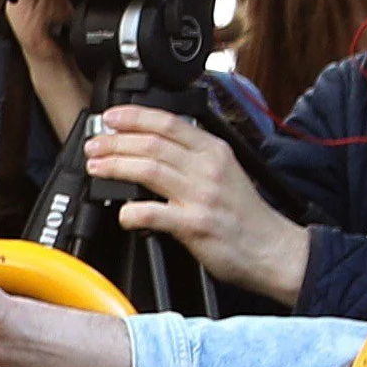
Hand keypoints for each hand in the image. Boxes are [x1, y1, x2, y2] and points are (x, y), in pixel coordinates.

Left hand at [83, 107, 311, 305]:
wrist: (272, 249)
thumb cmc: (244, 215)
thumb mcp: (225, 172)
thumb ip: (193, 157)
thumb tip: (153, 146)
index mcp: (214, 151)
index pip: (169, 123)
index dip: (134, 117)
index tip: (110, 118)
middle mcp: (208, 168)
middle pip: (152, 144)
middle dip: (115, 141)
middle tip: (94, 145)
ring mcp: (201, 195)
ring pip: (148, 170)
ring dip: (116, 166)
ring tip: (96, 167)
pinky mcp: (195, 224)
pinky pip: (153, 213)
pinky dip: (131, 212)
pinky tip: (122, 213)